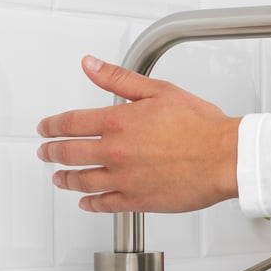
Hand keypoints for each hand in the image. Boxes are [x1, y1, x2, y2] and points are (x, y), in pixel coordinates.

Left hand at [37, 55, 239, 212]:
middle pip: (70, 153)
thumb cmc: (201, 127)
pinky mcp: (138, 201)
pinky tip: (86, 202)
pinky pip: (105, 204)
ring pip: (83, 181)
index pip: (71, 123)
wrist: (224, 158)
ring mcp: (125, 179)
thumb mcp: (159, 91)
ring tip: (59, 179)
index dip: (52, 125)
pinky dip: (90, 204)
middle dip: (52, 152)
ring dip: (66, 179)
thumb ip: (119, 79)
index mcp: (118, 122)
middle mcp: (115, 152)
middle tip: (45, 153)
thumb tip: (90, 65)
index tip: (45, 128)